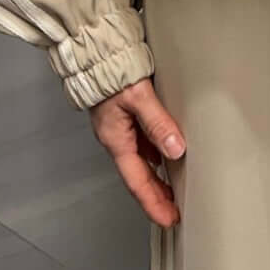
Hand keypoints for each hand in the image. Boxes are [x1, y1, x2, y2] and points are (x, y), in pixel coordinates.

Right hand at [89, 78, 185, 226]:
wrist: (93, 50)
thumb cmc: (108, 71)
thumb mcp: (138, 96)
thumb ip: (157, 122)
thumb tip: (176, 148)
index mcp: (116, 139)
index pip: (137, 182)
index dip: (153, 203)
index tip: (169, 219)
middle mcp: (117, 137)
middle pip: (139, 175)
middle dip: (156, 196)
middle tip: (174, 212)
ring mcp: (120, 127)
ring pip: (141, 159)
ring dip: (157, 176)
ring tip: (176, 187)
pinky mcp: (124, 114)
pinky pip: (143, 141)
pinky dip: (156, 153)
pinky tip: (167, 151)